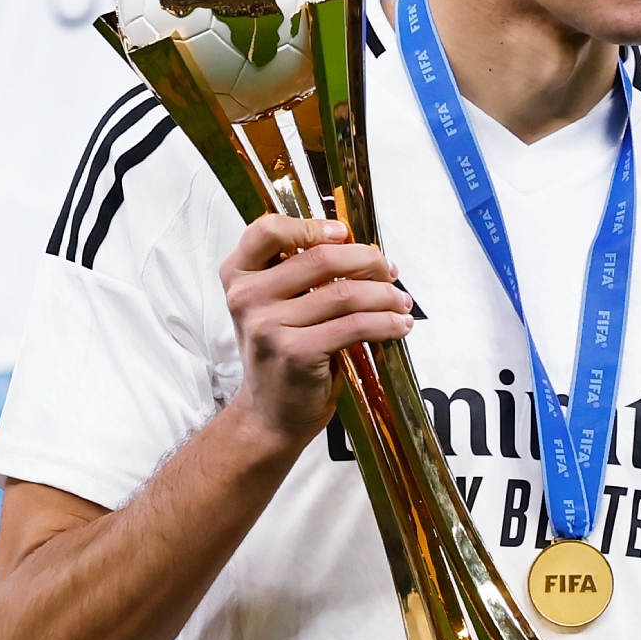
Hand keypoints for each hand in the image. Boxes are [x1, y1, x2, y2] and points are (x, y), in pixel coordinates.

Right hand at [219, 214, 413, 448]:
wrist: (271, 413)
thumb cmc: (283, 349)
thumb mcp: (276, 304)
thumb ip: (299, 272)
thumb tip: (362, 248)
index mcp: (238, 275)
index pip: (268, 230)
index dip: (311, 226)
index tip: (343, 234)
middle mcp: (246, 297)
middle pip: (320, 258)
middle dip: (367, 261)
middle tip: (389, 271)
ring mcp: (268, 326)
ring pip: (345, 293)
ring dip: (385, 295)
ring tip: (401, 302)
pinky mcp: (295, 353)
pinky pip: (355, 326)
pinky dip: (386, 323)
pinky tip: (399, 326)